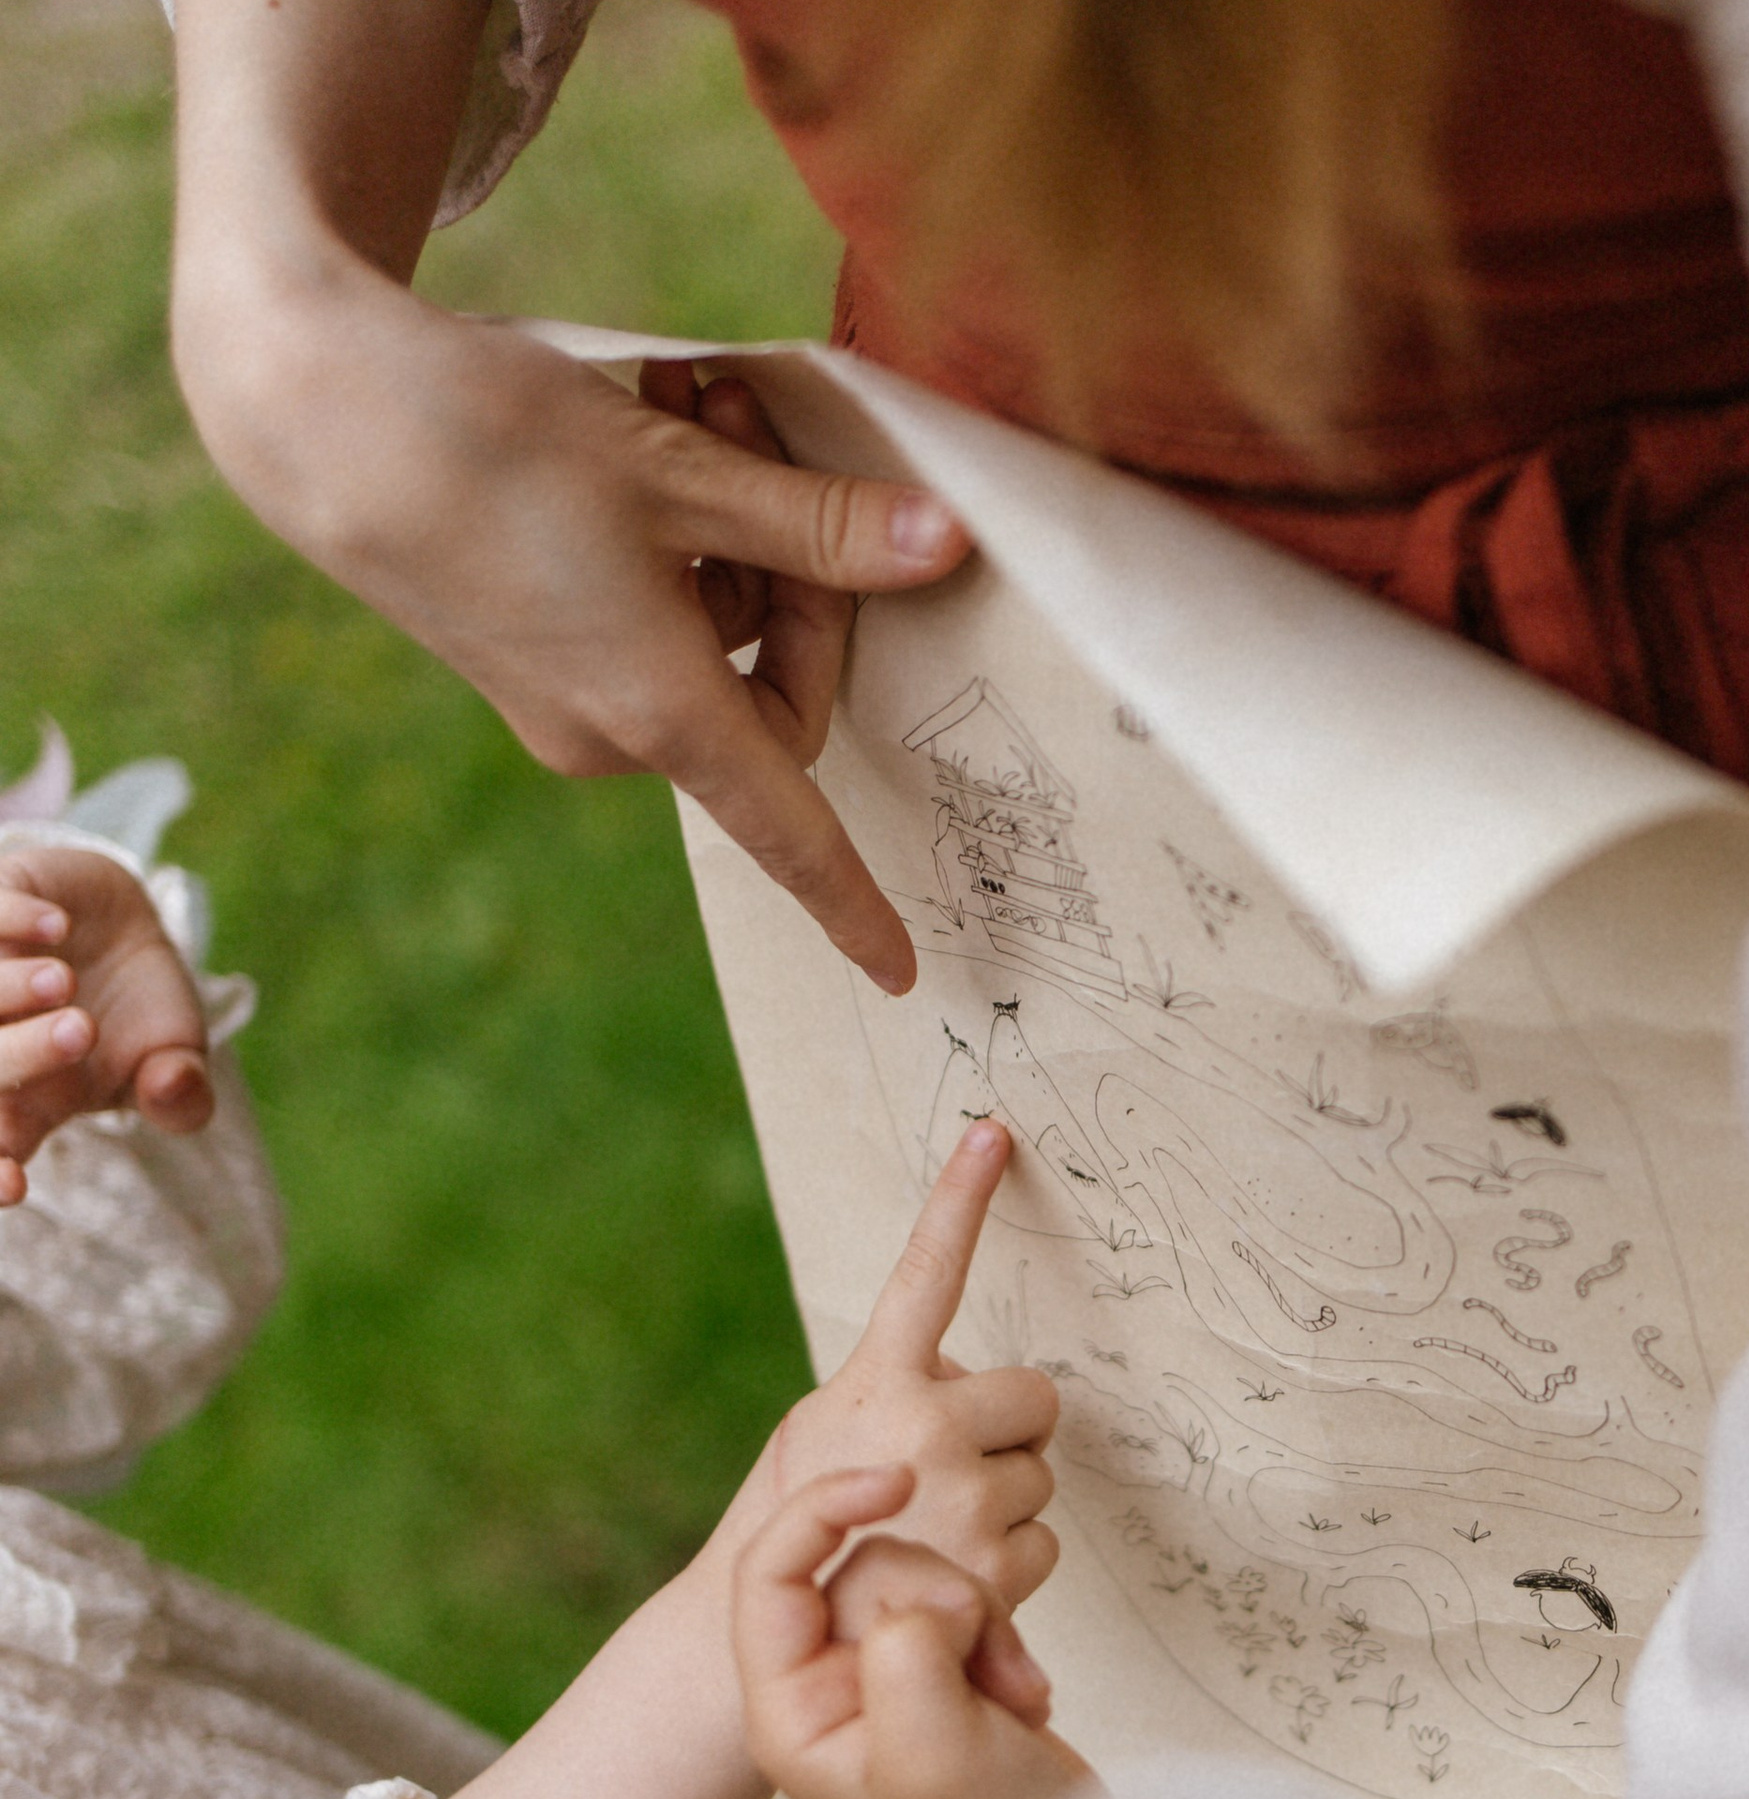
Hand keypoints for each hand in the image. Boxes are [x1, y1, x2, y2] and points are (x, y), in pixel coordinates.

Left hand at [0, 842, 210, 1203]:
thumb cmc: (138, 1013)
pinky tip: (57, 925)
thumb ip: (181, 1096)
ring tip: (61, 979)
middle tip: (82, 1030)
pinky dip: (9, 922)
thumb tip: (172, 1088)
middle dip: (20, 1052)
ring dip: (4, 989)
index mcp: (24, 1102)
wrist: (123, 928)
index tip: (13, 1183)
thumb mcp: (175, 1062)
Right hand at [174, 261, 967, 991]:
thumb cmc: (500, 438)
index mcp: (662, 712)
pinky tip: (647, 422)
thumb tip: (948, 549)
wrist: (315, 410)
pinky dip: (671, 543)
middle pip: (774, 696)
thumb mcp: (686, 472)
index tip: (899, 972)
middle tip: (760, 431)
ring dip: (732, 530)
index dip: (853, 905)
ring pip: (711, 644)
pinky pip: (646, 630)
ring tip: (695, 390)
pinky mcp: (525, 664)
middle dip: (793, 571)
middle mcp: (610, 735)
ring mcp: (561, 706)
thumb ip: (824, 526)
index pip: (791, 837)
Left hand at [735, 1477, 1095, 1798]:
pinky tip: (1019, 1694)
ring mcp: (887, 1675)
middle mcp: (828, 1688)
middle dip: (938, 1596)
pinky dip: (1003, 1635)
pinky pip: (968, 1598)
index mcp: (790, 1713)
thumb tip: (914, 1600)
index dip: (826, 1509)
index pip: (770, 1571)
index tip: (898, 1481)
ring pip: (924, 1574)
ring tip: (1004, 1691)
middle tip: (974, 1662)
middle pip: (862, 1564)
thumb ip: (906, 1663)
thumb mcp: (935, 1763)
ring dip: (981, 1620)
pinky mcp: (944, 1667)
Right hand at [761, 1119, 1062, 1603]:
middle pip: (1035, 1396)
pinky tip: (957, 1574)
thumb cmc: (806, 1524)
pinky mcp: (998, 1566)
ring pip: (1040, 1473)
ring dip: (1004, 1496)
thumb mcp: (825, 1433)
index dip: (957, 1200)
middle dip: (1009, 1427)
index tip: (993, 1134)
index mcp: (876, 1384)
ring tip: (936, 1532)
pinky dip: (1013, 1557)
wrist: (786, 1642)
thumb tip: (965, 1381)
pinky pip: (1045, 1537)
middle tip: (953, 1467)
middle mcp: (925, 1431)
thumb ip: (894, 1390)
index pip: (924, 1275)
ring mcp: (967, 1500)